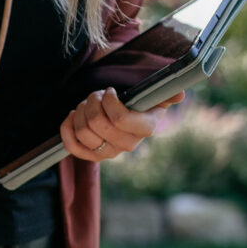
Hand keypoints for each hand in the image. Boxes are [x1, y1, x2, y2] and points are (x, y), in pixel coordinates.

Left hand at [59, 87, 182, 163]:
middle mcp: (128, 145)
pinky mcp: (92, 156)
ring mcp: (109, 153)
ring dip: (81, 110)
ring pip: (82, 131)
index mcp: (146, 128)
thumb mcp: (154, 94)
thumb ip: (166, 92)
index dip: (109, 102)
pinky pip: (71, 146)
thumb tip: (179, 94)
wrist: (126, 114)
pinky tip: (73, 114)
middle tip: (97, 95)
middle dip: (92, 102)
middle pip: (97, 123)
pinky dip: (67, 127)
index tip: (110, 91)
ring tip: (88, 103)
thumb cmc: (139, 101)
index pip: (120, 119)